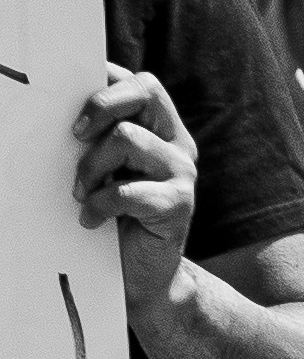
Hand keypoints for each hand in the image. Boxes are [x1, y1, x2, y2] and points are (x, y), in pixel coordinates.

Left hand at [74, 61, 197, 305]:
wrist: (143, 278)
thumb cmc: (117, 220)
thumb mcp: (108, 171)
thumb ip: (101, 141)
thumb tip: (66, 116)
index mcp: (162, 129)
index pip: (140, 83)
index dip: (107, 80)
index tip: (73, 98)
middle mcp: (178, 144)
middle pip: (144, 92)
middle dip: (101, 105)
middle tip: (75, 134)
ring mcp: (182, 172)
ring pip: (127, 139)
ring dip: (91, 167)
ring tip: (82, 193)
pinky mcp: (179, 204)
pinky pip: (127, 190)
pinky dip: (99, 204)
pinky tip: (92, 219)